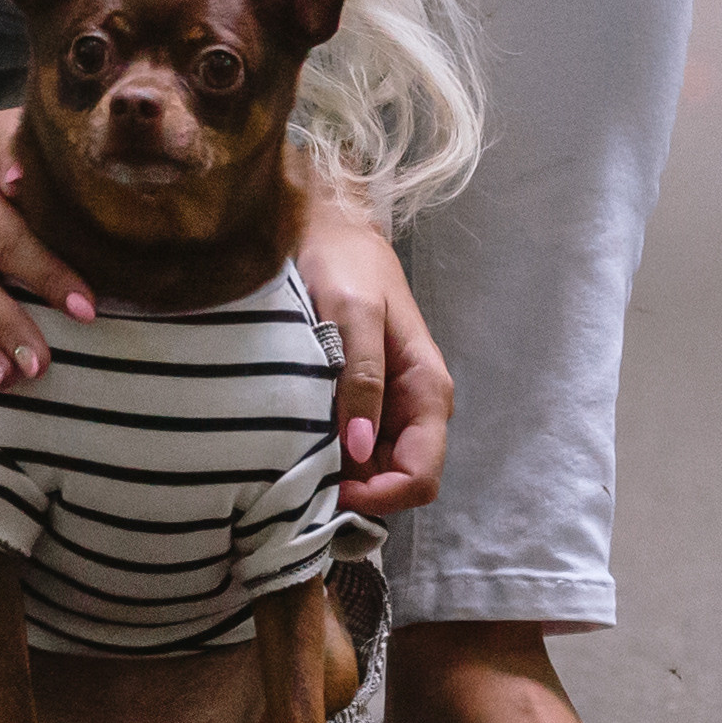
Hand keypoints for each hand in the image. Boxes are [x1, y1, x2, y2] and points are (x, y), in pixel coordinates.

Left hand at [295, 187, 449, 517]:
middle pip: (398, 481)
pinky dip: (329, 454)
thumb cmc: (344, 264)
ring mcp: (389, 405)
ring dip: (341, 476)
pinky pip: (354, 446)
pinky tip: (297, 441)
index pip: (421, 476)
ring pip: (375, 469)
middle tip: (303, 478)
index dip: (381, 496)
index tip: (331, 489)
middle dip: (358, 491)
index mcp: (427, 391)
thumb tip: (357, 448)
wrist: (329, 227)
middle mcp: (415, 407)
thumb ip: (360, 378)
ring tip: (294, 459)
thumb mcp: (352, 315)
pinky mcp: (363, 398)